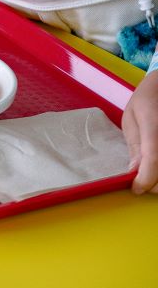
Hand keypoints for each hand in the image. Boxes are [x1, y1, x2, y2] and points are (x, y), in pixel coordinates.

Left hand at [123, 70, 157, 193]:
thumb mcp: (132, 117)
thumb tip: (133, 171)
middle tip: (143, 182)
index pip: (153, 159)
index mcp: (153, 123)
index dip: (145, 179)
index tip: (135, 188)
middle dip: (155, 184)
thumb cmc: (148, 99)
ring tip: (152, 174)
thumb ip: (135, 144)